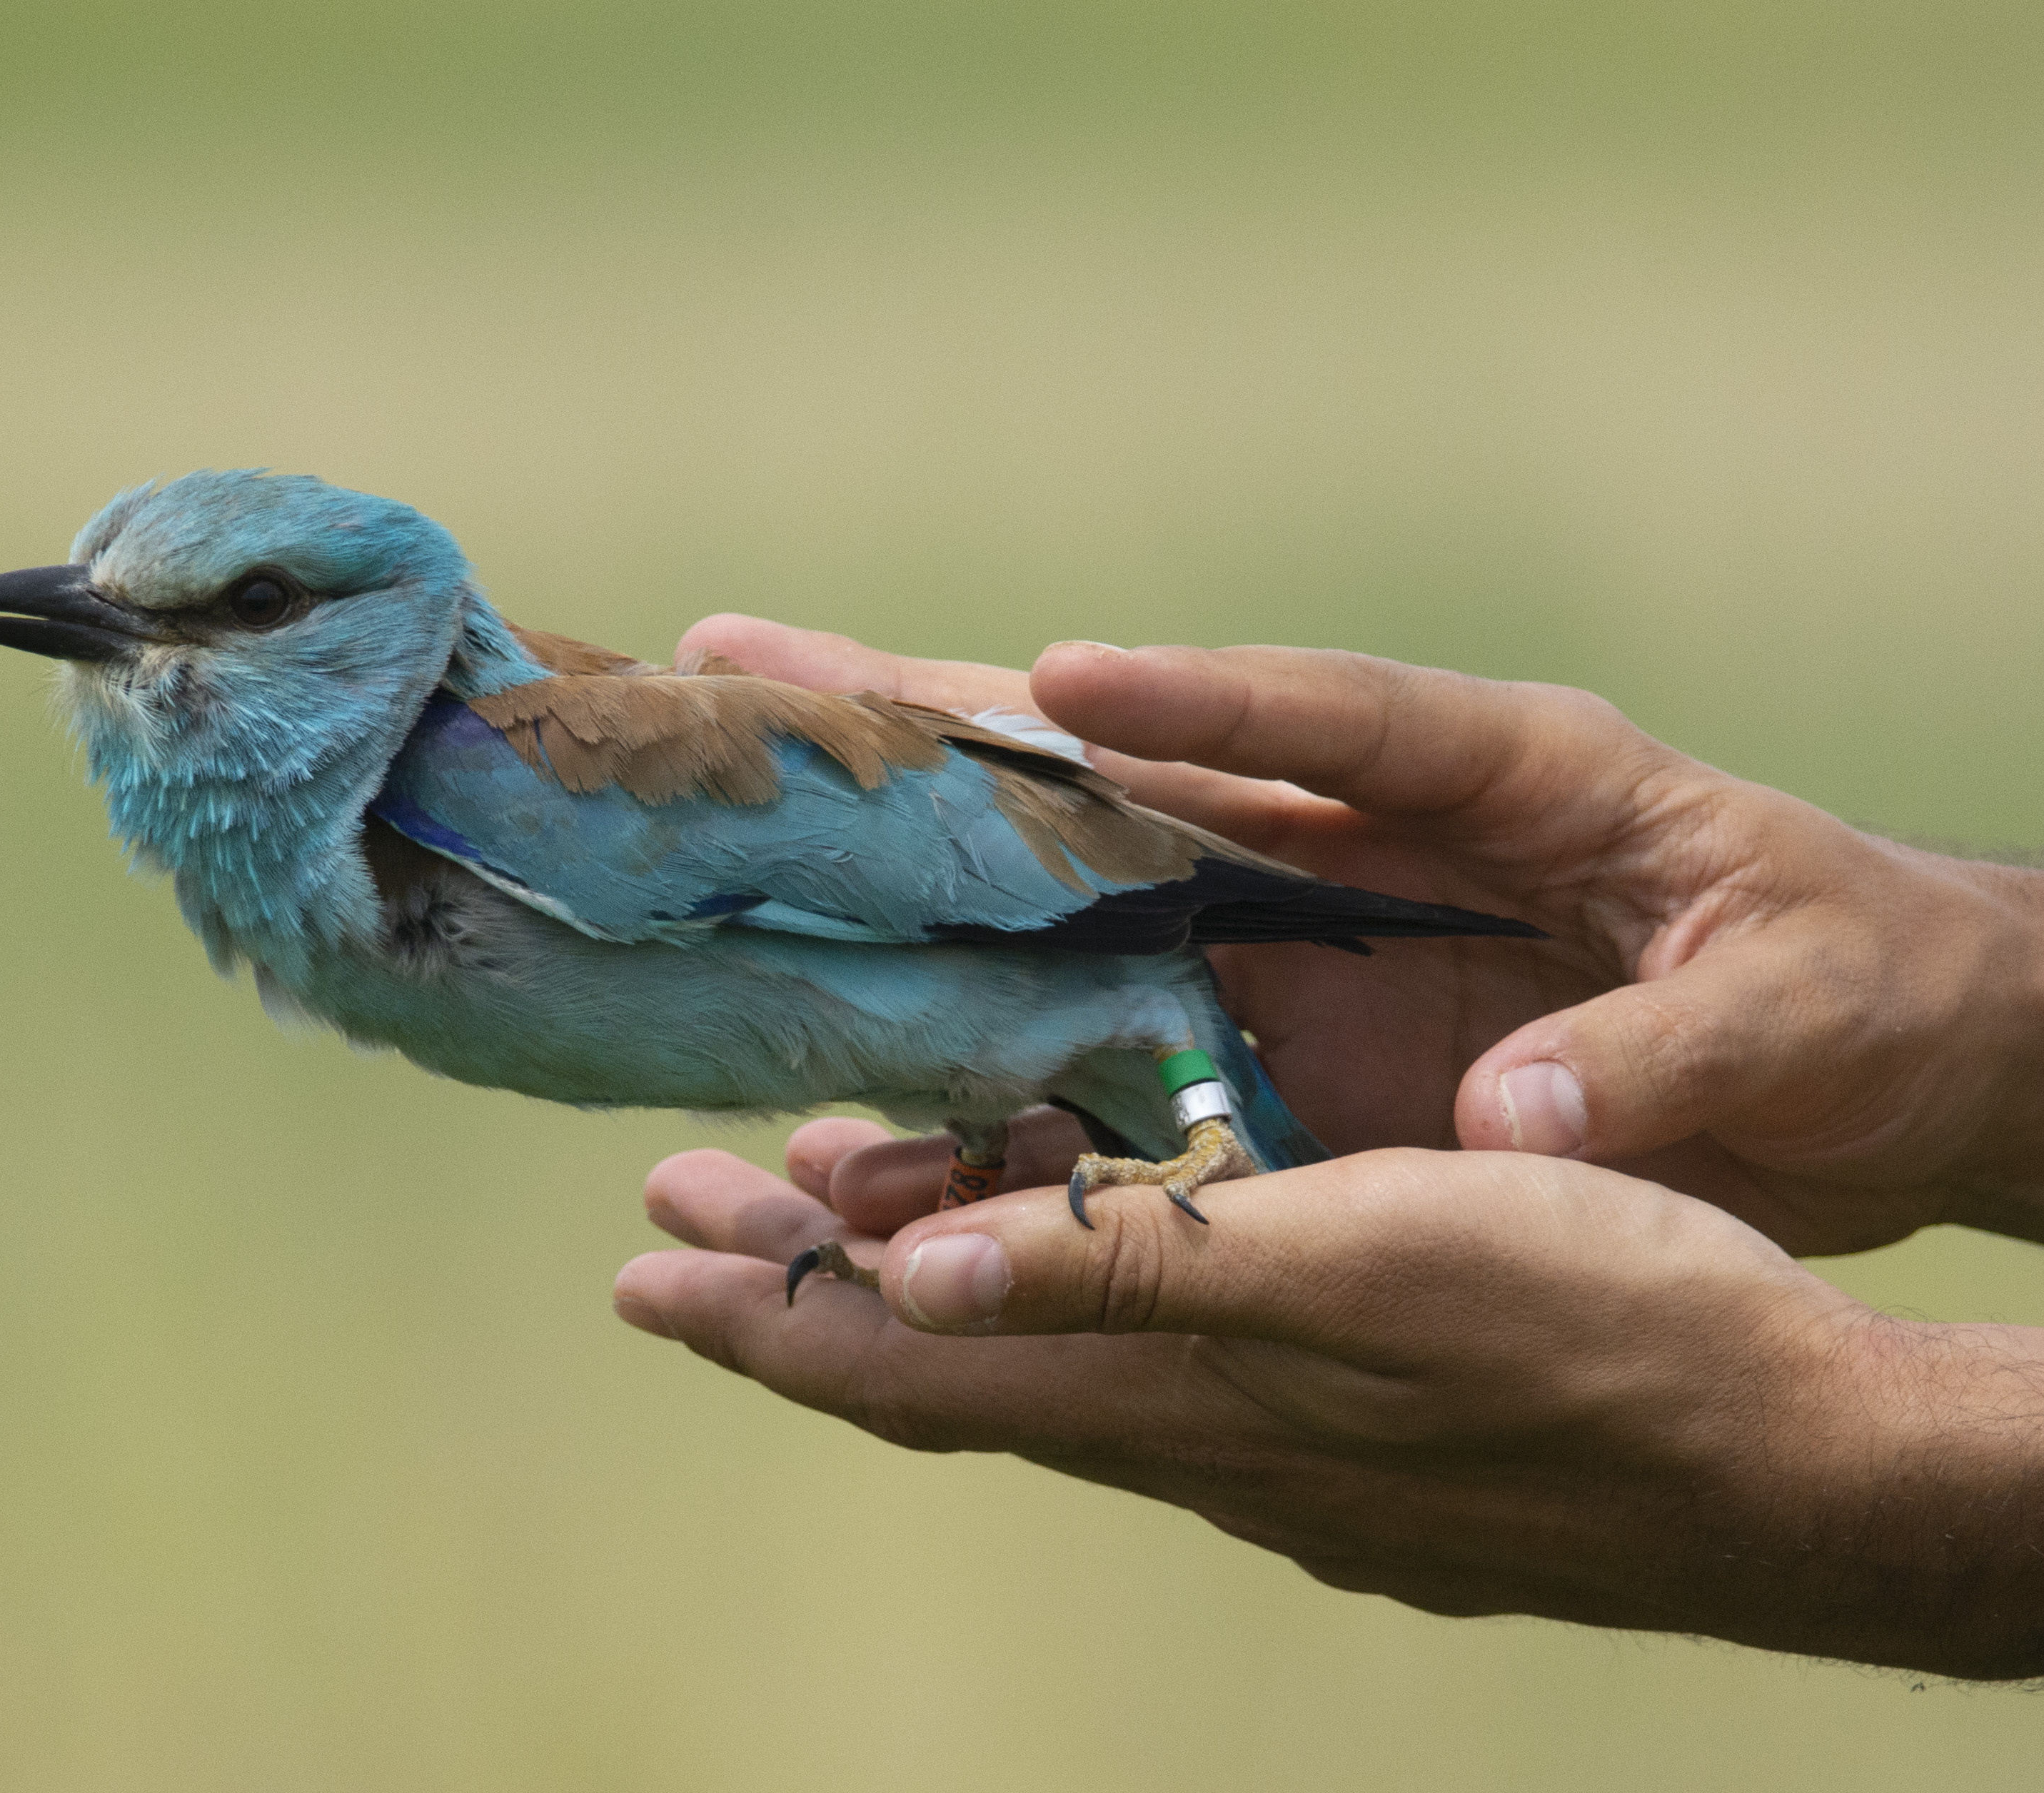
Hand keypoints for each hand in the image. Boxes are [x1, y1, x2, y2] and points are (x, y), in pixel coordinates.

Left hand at [618, 1123, 2043, 1678]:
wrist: (1795, 1452)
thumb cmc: (1599, 1331)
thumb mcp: (1359, 1265)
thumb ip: (1134, 1271)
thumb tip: (914, 1285)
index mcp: (1167, 1392)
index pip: (902, 1371)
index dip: (762, 1323)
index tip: (641, 1274)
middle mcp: (1189, 1431)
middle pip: (940, 1362)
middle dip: (799, 1286)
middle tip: (680, 1209)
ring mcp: (1265, 1437)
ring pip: (1037, 1352)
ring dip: (918, 1275)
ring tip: (829, 1195)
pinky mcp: (1342, 1419)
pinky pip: (1140, 1351)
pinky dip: (1053, 1283)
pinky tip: (1069, 1230)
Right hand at [677, 616, 2043, 1251]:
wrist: (1886, 1079)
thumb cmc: (1863, 988)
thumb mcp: (1797, 1005)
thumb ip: (1656, 1052)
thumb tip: (1505, 1119)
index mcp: (1500, 774)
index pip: (1325, 716)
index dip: (1189, 695)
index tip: (1052, 677)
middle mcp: (1360, 841)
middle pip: (1128, 768)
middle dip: (943, 719)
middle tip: (747, 659)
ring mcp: (1307, 949)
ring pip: (1081, 913)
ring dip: (924, 901)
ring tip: (745, 863)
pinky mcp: (1294, 1058)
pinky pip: (1125, 1067)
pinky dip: (1008, 1088)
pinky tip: (869, 1111)